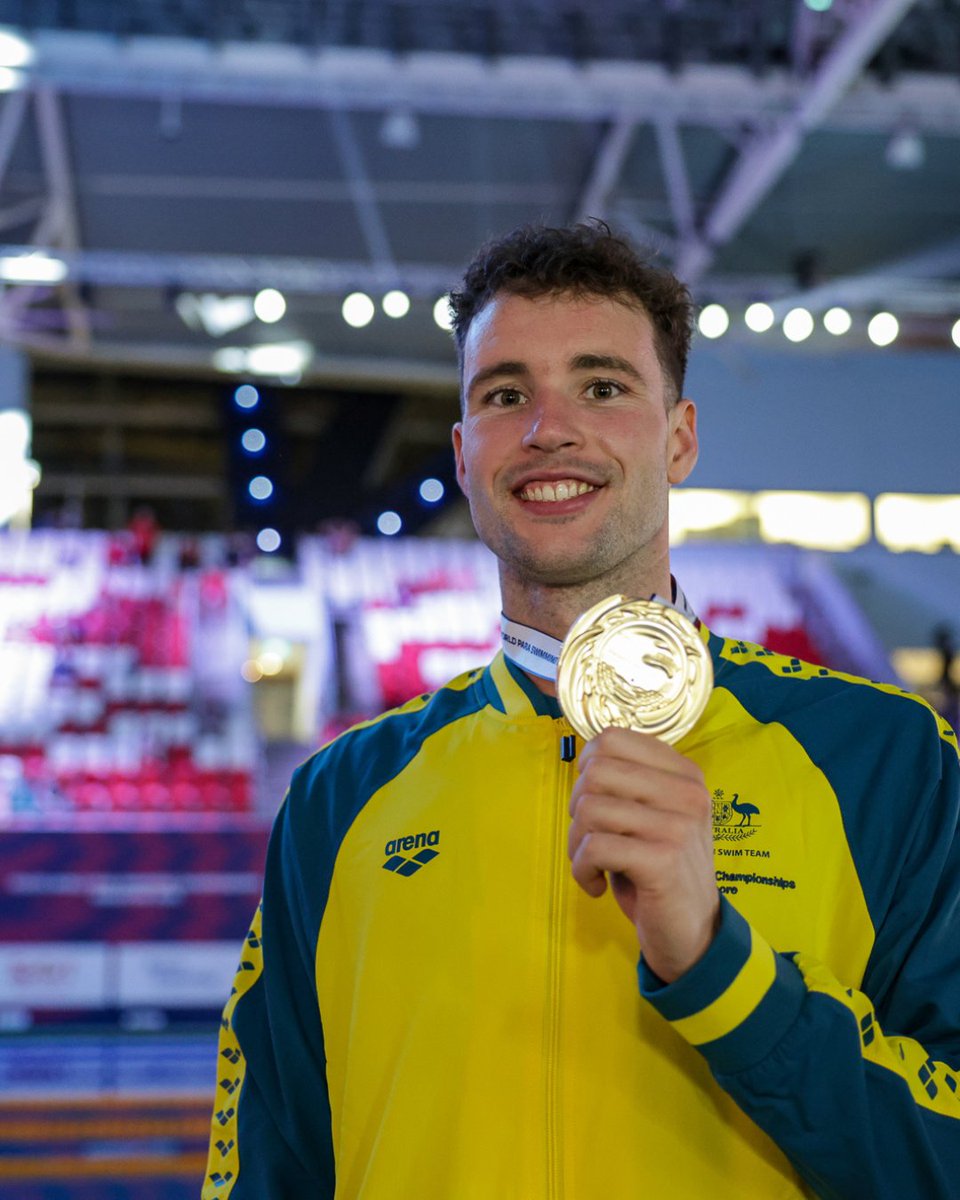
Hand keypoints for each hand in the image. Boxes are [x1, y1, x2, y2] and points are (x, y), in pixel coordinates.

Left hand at [568, 727, 719, 983]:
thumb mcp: (652, 816)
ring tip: (593, 865)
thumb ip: (627, 785)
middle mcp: (686, 793)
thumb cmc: (662, 869)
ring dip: (577, 844)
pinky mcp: (662, 860)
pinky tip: (597, 886)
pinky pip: (594, 847)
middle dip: (577, 808)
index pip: (613, 739)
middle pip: (595, 772)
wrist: (693, 932)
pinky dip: (582, 870)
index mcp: (684, 774)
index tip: (595, 800)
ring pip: (589, 809)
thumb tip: (584, 760)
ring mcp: (677, 825)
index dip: (587, 769)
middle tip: (591, 838)